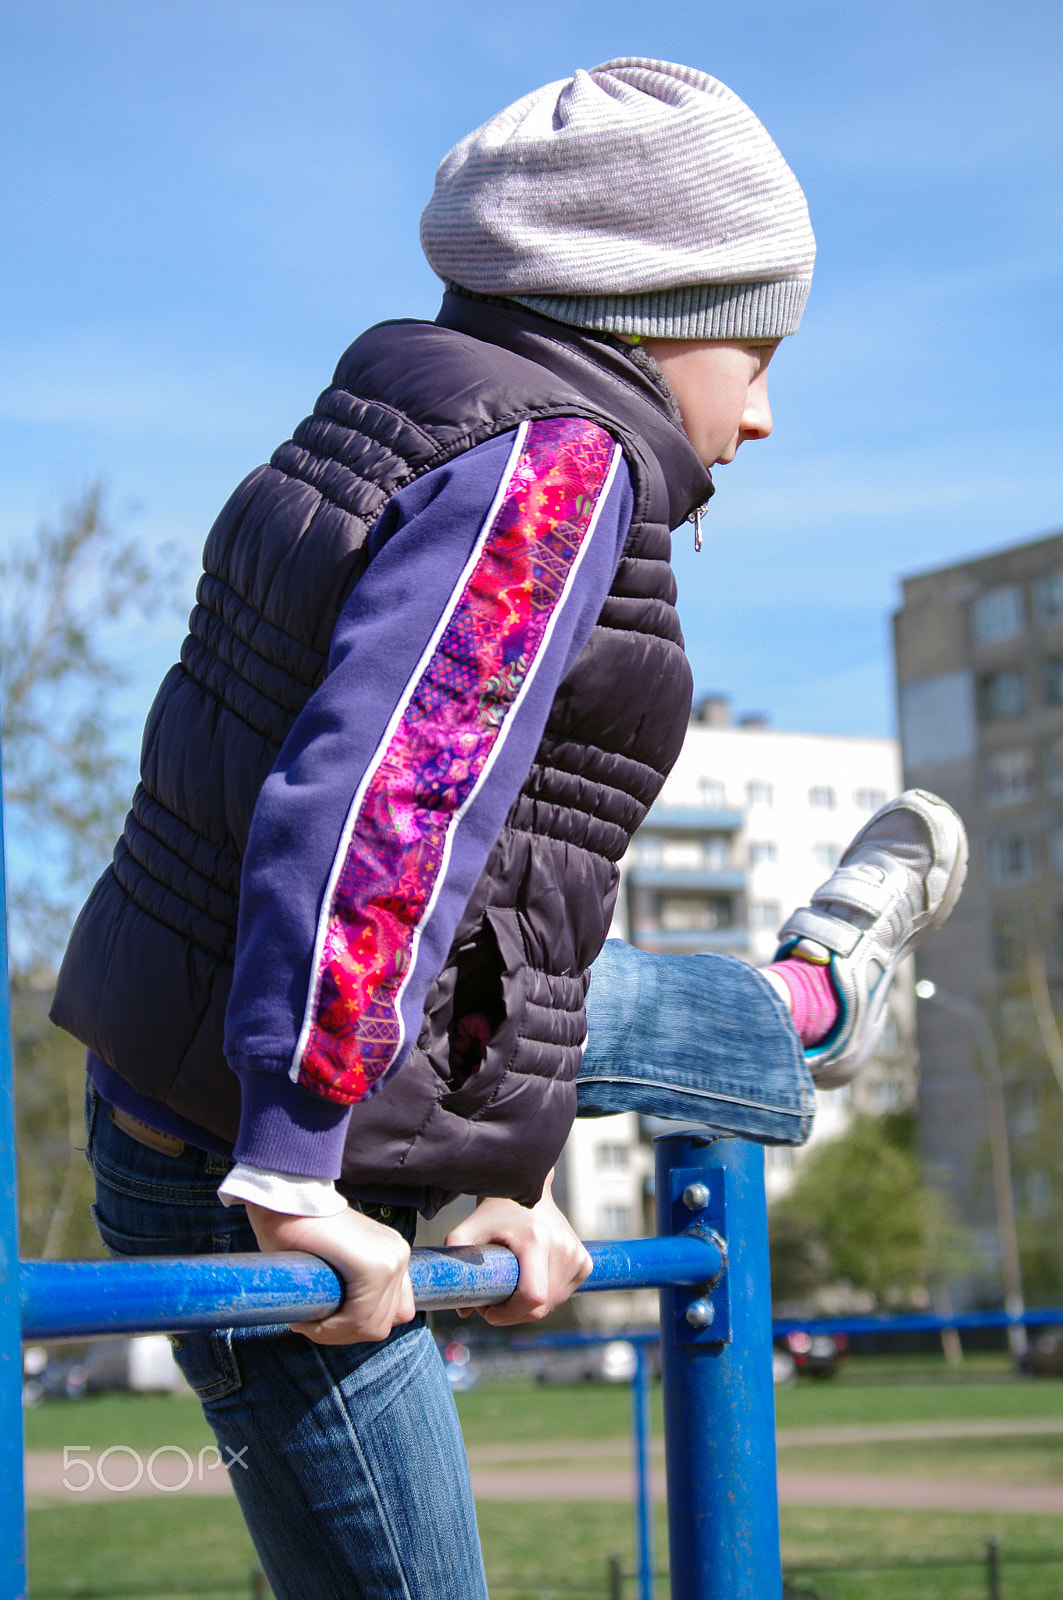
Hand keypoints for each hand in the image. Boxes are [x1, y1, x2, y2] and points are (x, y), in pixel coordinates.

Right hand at [246, 1201, 414, 1344]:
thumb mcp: (339, 1266)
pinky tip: (309, 1319)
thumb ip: (356, 1289)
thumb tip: (359, 1327)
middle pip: (381, 1325)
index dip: (355, 1327)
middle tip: (310, 1324)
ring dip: (335, 1333)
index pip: (391, 1314)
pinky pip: (359, 1318)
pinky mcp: (375, 1265)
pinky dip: (332, 1328)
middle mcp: (399, 1255)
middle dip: (343, 1334)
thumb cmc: (300, 1234)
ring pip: (371, 1327)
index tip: (322, 1321)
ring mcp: (391, 1259)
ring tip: (307, 1321)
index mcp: (393, 1256)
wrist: (285, 1201)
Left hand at [444, 1170, 591, 1325]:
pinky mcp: (584, 1260)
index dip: (510, 1314)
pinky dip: (548, 1297)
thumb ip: (456, 1263)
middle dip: (516, 1313)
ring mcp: (577, 1254)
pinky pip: (564, 1295)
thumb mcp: (467, 1232)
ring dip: (531, 1306)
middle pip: (542, 1306)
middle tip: (496, 1298)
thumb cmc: (493, 1213)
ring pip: (553, 1304)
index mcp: (536, 1240)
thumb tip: (463, 1310)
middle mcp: (563, 1247)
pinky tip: (533, 1278)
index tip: (489, 1310)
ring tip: (512, 1284)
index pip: (532, 1297)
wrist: (527, 1191)